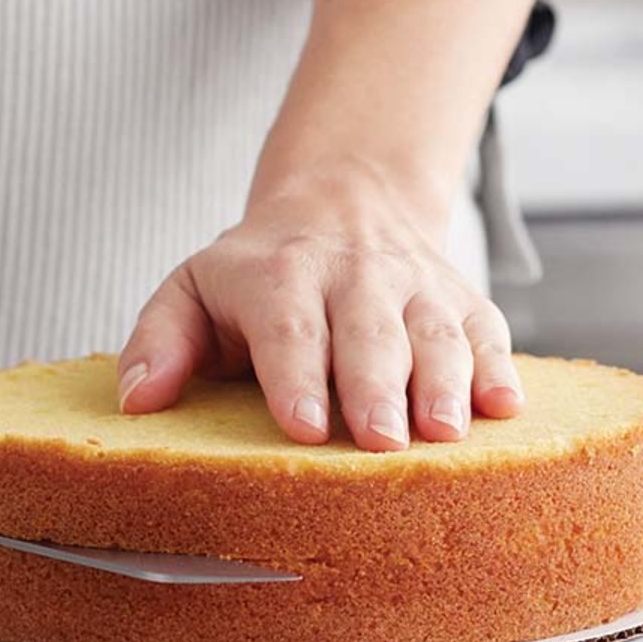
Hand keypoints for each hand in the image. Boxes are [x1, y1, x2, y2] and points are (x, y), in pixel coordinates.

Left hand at [117, 176, 523, 448]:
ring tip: (444, 434)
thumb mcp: (192, 288)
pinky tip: (505, 408)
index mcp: (280, 273)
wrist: (344, 198)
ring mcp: (415, 284)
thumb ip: (160, 341)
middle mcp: (353, 274)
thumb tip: (137, 402)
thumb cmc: (257, 273)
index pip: (288, 326)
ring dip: (443, 382)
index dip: (297, 376)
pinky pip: (487, 330)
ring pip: (435, 331)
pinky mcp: (461, 299)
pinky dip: (499, 367)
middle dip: (375, 388)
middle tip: (380, 442)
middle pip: (368, 332)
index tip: (302, 427)